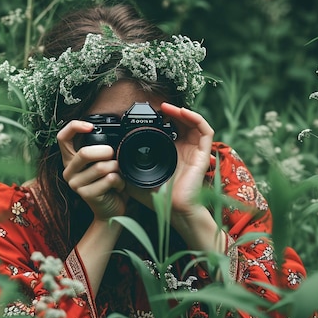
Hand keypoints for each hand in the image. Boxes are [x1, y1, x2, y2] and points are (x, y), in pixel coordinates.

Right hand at [57, 120, 127, 220]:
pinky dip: (120, 181)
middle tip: (114, 156)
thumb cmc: (108, 184)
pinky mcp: (86, 194)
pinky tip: (118, 186)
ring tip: (118, 174)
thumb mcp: (100, 163)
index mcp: (70, 160)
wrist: (110, 209)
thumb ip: (100, 150)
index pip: (62, 137)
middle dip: (106, 152)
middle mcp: (68, 171)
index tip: (91, 127)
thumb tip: (113, 136)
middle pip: (85, 153)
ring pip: (101, 167)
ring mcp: (75, 184)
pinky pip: (109, 179)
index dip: (74, 127)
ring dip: (116, 169)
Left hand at [127, 102, 213, 216]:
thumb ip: (125, 166)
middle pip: (182, 123)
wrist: (172, 210)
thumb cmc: (158, 197)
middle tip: (159, 107)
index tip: (149, 115)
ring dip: (182, 112)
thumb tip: (112, 156)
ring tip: (168, 107)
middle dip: (171, 112)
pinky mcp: (203, 154)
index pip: (169, 129)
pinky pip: (206, 131)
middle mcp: (184, 149)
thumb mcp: (135, 177)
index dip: (162, 119)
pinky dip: (196, 119)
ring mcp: (194, 151)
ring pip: (194, 123)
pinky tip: (183, 113)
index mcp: (170, 153)